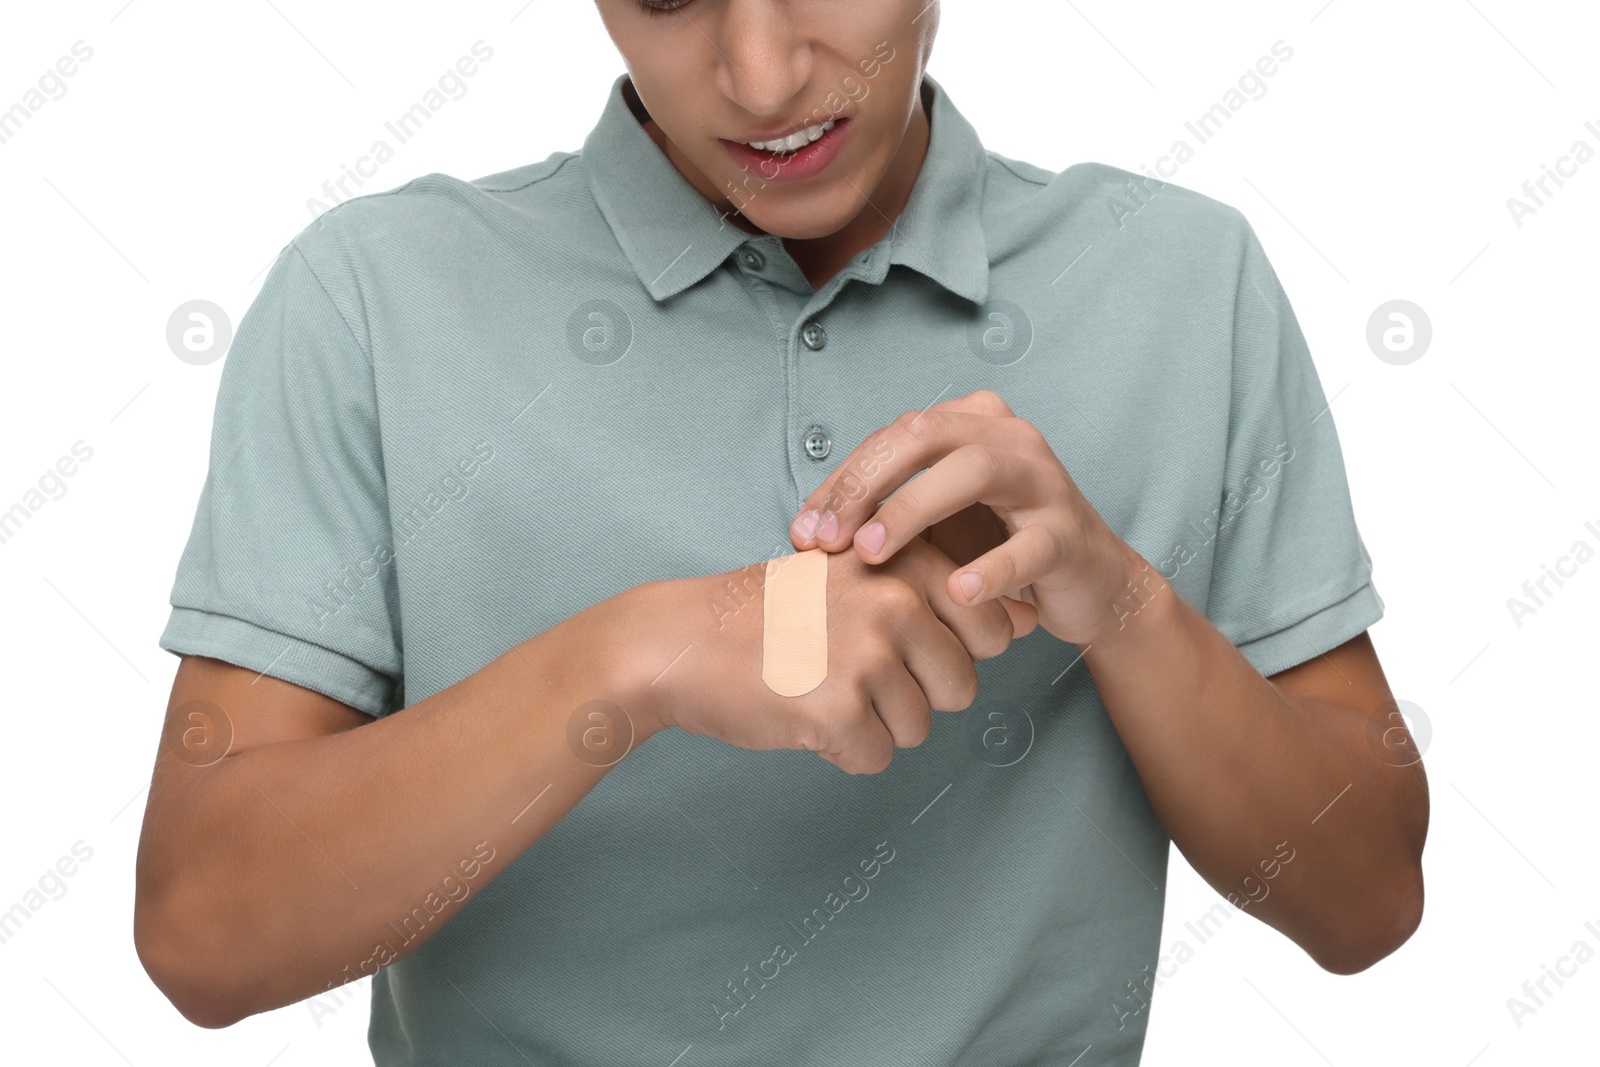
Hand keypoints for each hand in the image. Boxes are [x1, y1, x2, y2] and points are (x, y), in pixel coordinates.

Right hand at [615, 535, 1015, 773]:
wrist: (679, 641)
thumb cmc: (771, 613)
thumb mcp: (859, 575)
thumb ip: (937, 591)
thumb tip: (1025, 621)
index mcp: (907, 560)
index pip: (993, 630)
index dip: (946, 651)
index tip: (892, 640)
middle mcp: (895, 600)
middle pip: (961, 687)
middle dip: (913, 695)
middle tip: (847, 668)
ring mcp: (867, 654)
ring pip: (919, 728)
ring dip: (873, 724)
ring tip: (817, 684)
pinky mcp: (837, 708)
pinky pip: (875, 758)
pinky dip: (840, 750)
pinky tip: (800, 711)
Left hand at [788, 390, 1146, 648]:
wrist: (1087, 584)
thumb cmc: (997, 545)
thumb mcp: (934, 523)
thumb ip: (881, 514)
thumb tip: (806, 533)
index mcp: (971, 423)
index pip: (893, 437)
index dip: (842, 481)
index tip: (803, 532)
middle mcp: (1009, 438)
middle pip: (927, 435)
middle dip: (868, 484)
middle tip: (829, 538)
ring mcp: (1044, 481)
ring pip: (975, 471)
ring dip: (914, 509)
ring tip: (873, 552)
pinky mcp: (1070, 534)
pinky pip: (1029, 546)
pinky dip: (992, 568)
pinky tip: (958, 590)